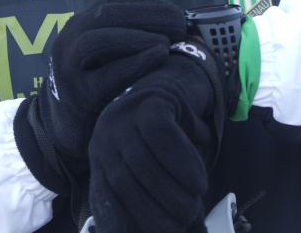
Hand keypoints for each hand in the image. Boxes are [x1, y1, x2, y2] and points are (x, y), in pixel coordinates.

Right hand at [13, 0, 186, 192]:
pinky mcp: (76, 97)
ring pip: (96, 41)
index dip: (150, 3)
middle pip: (107, 13)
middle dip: (149, 15)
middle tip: (180, 26)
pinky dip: (135, 63)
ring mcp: (67, 67)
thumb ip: (139, 34)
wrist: (66, 129)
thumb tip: (185, 21)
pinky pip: (105, 76)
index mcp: (83, 22)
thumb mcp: (114, 52)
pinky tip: (159, 57)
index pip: (116, 0)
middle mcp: (70, 38)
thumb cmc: (103, 84)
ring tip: (166, 43)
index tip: (180, 14)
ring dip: (137, 37)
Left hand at [88, 41, 224, 232]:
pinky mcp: (148, 99)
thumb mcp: (154, 168)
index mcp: (100, 156)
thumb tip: (169, 232)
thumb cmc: (170, 136)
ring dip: (170, 192)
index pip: (104, 198)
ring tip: (192, 207)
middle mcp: (104, 134)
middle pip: (122, 182)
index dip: (123, 223)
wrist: (182, 82)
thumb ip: (150, 198)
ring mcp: (123, 113)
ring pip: (142, 161)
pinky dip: (181, 164)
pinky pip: (162, 136)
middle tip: (182, 224)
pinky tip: (199, 182)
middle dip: (152, 212)